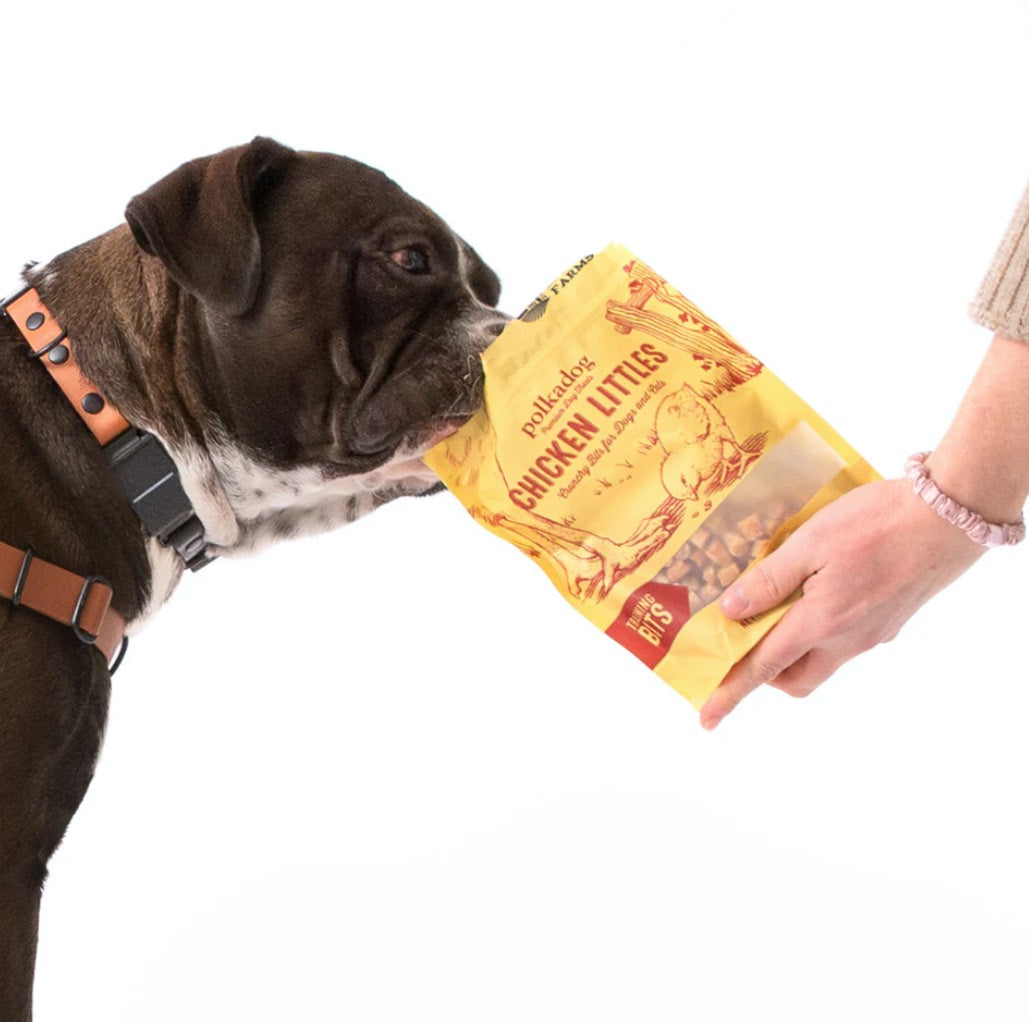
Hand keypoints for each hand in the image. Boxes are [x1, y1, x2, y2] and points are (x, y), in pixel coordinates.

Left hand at [699, 478, 984, 728]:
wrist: (949, 518)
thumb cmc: (878, 523)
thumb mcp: (811, 542)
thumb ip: (769, 579)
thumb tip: (731, 610)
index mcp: (821, 623)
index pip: (764, 668)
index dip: (731, 692)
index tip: (707, 718)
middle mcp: (848, 640)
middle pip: (796, 677)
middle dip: (766, 673)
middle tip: (744, 642)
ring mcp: (873, 633)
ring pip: (822, 659)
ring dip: (794, 646)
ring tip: (777, 605)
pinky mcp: (890, 621)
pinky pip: (845, 638)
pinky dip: (821, 627)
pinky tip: (816, 590)